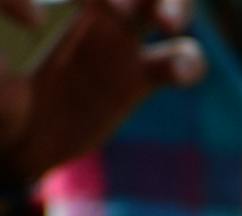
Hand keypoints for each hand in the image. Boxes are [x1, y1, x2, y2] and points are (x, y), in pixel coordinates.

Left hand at [0, 0, 202, 183]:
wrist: (15, 141)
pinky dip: (188, 62)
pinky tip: (173, 73)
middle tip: (116, 7)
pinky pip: (184, 59)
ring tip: (166, 23)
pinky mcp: (143, 74)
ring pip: (168, 4)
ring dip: (175, 7)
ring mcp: (120, 36)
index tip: (40, 20)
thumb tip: (37, 17)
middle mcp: (91, 2)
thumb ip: (4, 13)